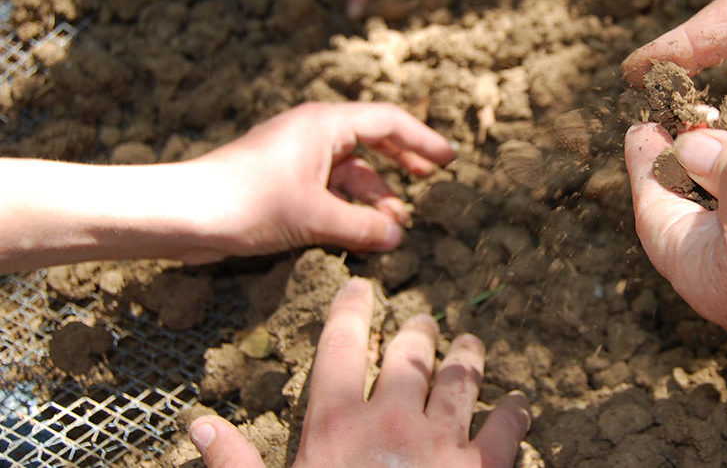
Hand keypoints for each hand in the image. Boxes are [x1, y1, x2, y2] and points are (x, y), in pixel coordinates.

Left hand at [187, 102, 455, 262]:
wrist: (183, 214)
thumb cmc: (248, 202)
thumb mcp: (314, 216)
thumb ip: (363, 226)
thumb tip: (398, 236)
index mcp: (324, 124)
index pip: (388, 121)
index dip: (423, 141)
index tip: (449, 160)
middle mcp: (313, 133)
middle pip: (372, 141)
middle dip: (402, 163)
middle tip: (432, 182)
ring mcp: (297, 157)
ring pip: (350, 172)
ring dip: (375, 197)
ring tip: (396, 227)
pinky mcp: (283, 182)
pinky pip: (329, 189)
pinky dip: (349, 209)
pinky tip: (363, 234)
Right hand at [190, 278, 530, 466]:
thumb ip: (236, 464)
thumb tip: (196, 424)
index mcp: (337, 425)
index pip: (340, 346)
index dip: (350, 310)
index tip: (361, 287)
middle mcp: (393, 420)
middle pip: (411, 356)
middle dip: (420, 333)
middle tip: (426, 321)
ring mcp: (442, 443)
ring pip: (462, 380)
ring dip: (468, 358)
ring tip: (471, 344)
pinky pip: (507, 428)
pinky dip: (515, 412)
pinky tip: (520, 403)